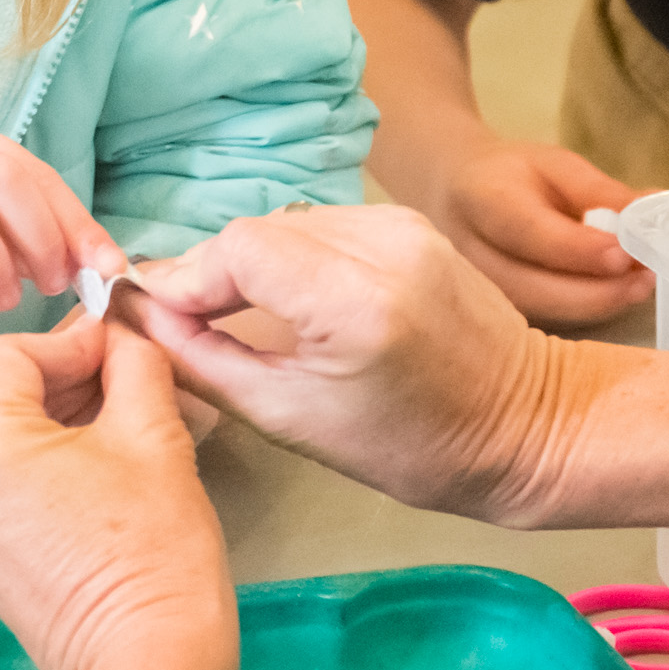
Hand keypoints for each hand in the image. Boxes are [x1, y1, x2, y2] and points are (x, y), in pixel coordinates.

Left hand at [0, 316, 238, 669]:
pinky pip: (7, 491)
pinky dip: (51, 470)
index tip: (125, 345)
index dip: (73, 341)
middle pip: (6, 401)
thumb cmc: (156, 552)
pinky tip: (109, 469)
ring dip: (68, 425)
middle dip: (74, 383)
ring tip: (136, 423)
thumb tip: (122, 330)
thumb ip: (132, 362)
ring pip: (9, 446)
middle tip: (140, 378)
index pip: (13, 355)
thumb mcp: (153, 434)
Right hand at [124, 206, 571, 522]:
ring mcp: (400, 225)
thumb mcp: (293, 419)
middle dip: (211, 274)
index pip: (236, 249)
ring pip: (286, 225)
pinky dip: (294, 260)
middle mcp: (379, 243)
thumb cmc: (412, 447)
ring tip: (238, 317)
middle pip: (257, 232)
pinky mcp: (410, 223)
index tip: (154, 316)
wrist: (526, 426)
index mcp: (353, 300)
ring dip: (252, 266)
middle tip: (184, 323)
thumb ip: (207, 362)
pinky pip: (324, 227)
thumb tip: (141, 320)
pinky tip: (294, 304)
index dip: (185, 279)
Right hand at [436, 141, 650, 326]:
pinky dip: (583, 313)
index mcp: (478, 199)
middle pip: (530, 287)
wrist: (451, 197)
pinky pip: (539, 323)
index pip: (527, 231)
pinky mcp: (490, 317)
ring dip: (594, 305)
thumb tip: (655, 209)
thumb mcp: (553, 165)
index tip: (625, 254)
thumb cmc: (511, 177)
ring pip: (536, 313)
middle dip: (595, 290)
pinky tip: (616, 296)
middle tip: (646, 277)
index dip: (577, 249)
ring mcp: (473, 294)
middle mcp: (467, 255)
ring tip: (640, 285)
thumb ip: (599, 191)